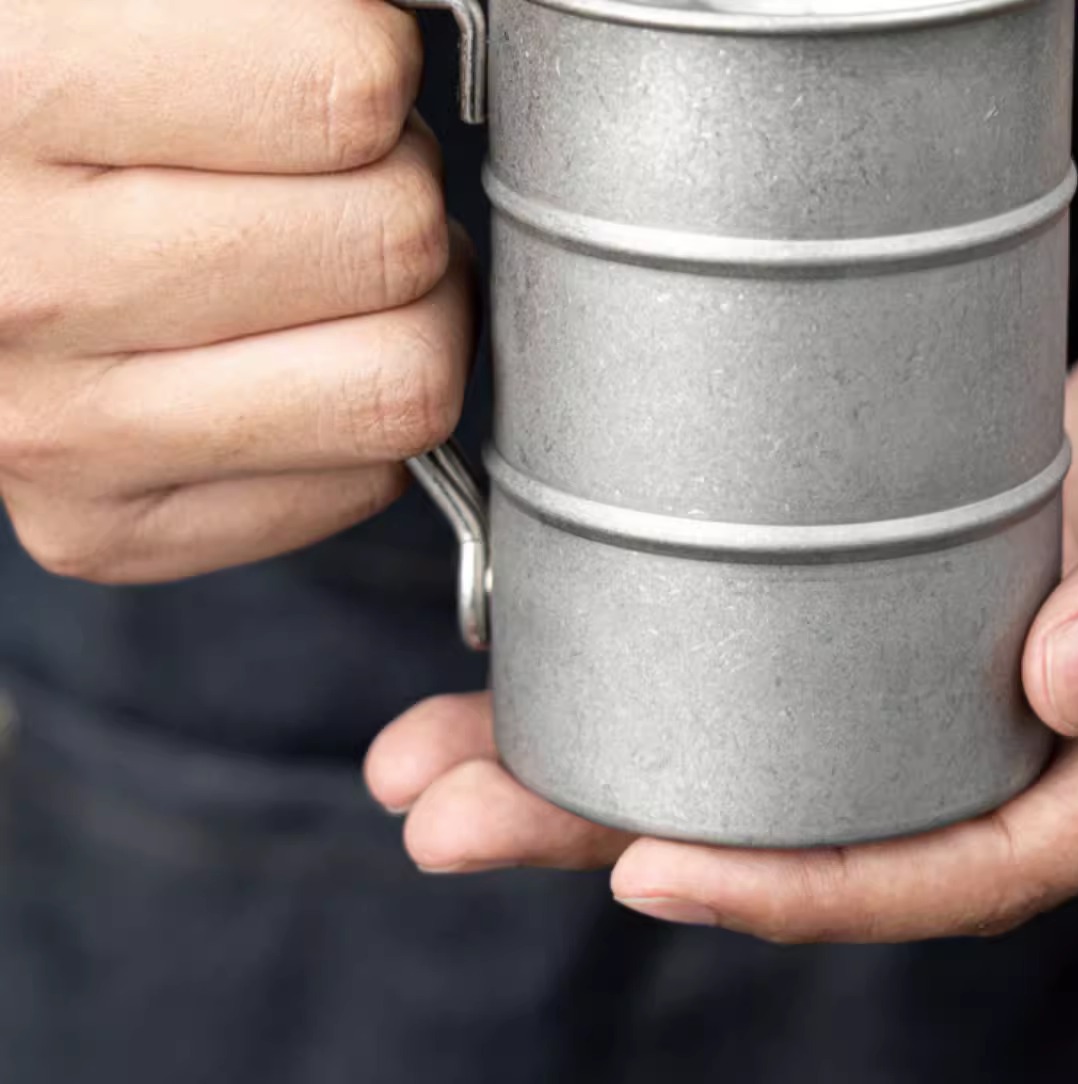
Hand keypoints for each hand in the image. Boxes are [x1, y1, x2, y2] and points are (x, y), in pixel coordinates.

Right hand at [0, 0, 472, 581]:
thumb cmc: (59, 93)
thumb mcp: (140, 1)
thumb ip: (283, 18)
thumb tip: (409, 41)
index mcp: (25, 88)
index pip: (351, 93)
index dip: (378, 61)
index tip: (335, 67)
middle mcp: (26, 280)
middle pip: (398, 242)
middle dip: (397, 190)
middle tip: (334, 180)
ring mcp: (57, 426)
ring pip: (405, 387)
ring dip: (405, 315)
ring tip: (330, 269)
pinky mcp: (98, 524)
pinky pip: (362, 485)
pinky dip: (358, 421)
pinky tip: (293, 361)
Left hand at [366, 168, 1077, 941]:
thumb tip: (1066, 677)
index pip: (981, 855)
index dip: (819, 882)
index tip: (655, 867)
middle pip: (857, 809)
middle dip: (658, 820)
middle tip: (466, 805)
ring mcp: (1045, 622)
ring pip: (828, 716)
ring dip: (660, 725)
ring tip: (478, 728)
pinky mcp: (1010, 532)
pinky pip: (856, 609)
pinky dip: (736, 619)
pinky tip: (629, 606)